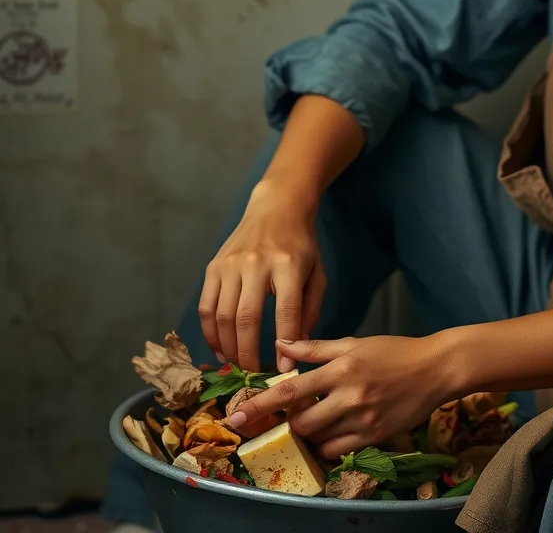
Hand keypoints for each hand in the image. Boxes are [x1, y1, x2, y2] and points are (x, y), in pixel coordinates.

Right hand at [198, 183, 325, 372]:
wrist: (276, 208)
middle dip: (248, 354)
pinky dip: (210, 333)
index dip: (285, 345)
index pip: (286, 312)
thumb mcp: (317, 273)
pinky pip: (206, 307)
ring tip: (236, 366)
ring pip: (222, 317)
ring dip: (227, 348)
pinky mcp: (213, 266)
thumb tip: (295, 348)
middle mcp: (256, 263)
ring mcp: (231, 264)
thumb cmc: (301, 245)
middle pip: (247, 319)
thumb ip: (309, 310)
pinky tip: (219, 349)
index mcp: (288, 265)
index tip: (283, 369)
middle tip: (253, 374)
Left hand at [225, 336, 456, 457]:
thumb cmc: (393, 351)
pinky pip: (339, 450)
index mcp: (341, 368)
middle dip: (291, 422)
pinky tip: (334, 431)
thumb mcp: (355, 343)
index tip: (235, 418)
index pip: (291, 391)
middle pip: (301, 423)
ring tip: (317, 420)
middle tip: (295, 413)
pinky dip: (329, 445)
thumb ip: (316, 348)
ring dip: (310, 434)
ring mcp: (363, 419)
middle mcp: (349, 396)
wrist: (435, 369)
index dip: (260, 405)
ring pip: (319, 440)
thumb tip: (282, 345)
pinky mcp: (375, 436)